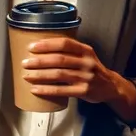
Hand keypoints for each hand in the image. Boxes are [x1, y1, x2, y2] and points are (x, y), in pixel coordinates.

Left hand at [21, 37, 135, 117]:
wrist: (110, 86)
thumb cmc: (92, 69)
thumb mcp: (86, 55)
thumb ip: (69, 51)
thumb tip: (41, 49)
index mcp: (86, 50)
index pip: (64, 43)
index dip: (47, 44)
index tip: (31, 47)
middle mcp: (87, 62)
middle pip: (59, 59)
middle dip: (39, 61)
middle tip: (25, 63)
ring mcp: (86, 77)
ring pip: (58, 74)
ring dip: (40, 75)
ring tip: (26, 75)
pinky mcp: (83, 91)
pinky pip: (61, 90)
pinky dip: (46, 90)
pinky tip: (35, 89)